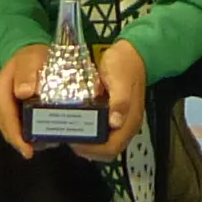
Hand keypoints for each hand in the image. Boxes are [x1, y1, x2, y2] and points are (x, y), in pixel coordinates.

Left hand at [0, 40, 145, 159]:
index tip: (74, 140)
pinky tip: (77, 123)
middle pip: (106, 150)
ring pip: (103, 142)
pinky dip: (89, 132)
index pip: (111, 148)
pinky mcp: (114, 114)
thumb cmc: (126, 65)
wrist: (133, 51)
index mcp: (129, 121)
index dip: (91, 149)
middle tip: (68, 137)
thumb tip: (115, 122)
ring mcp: (120, 120)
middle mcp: (125, 125)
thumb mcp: (121, 81)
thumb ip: (120, 102)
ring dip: (87, 142)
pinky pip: (101, 130)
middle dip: (86, 148)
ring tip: (70, 132)